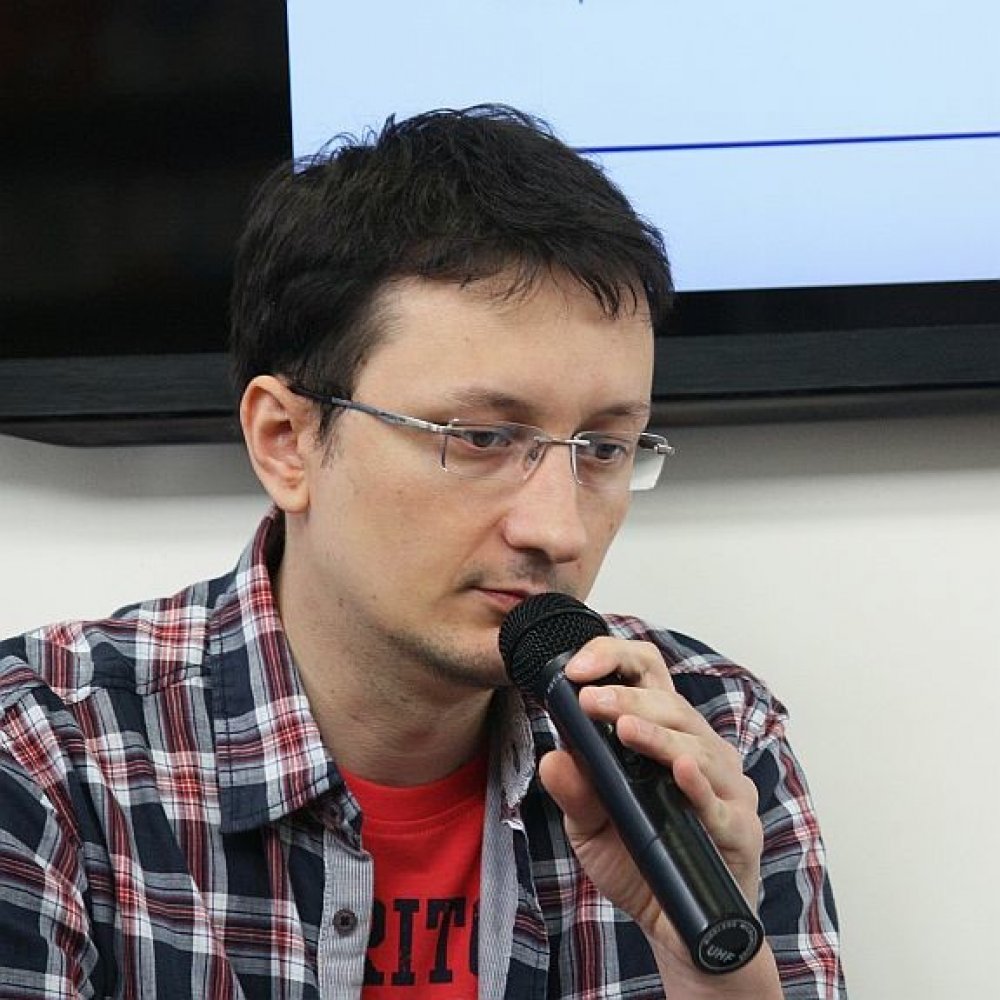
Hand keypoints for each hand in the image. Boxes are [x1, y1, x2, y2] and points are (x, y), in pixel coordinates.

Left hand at [537, 636, 781, 995]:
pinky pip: (721, 805)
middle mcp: (699, 752)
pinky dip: (700, 786)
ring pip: (696, 745)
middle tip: (590, 699)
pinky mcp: (740, 830)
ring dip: (658, 734)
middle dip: (628, 697)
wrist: (674, 928)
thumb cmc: (638, 863)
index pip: (648, 677)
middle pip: (671, 704)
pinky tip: (679, 771)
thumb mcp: (590, 826)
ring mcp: (725, 789)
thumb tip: (553, 757)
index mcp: (663, 737)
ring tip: (625, 727)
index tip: (576, 668)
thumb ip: (574, 792)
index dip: (615, 660)